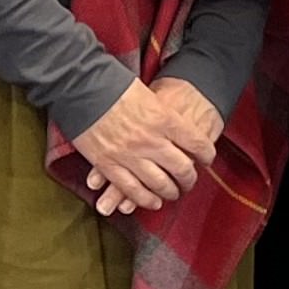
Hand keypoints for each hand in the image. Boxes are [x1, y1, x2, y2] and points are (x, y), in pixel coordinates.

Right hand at [71, 78, 215, 215]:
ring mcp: (129, 154)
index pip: (198, 144)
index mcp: (165, 119)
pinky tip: (153, 202)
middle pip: (182, 168)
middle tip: (190, 181)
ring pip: (159, 183)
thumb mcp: (151, 96)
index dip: (207, 155)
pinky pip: (131, 189)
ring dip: (170, 192)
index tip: (207, 159)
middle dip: (190, 178)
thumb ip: (166, 115)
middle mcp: (151, 140)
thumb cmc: (116, 86)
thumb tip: (181, 128)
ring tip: (173, 193)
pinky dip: (144, 199)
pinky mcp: (108, 164)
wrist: (81, 88)